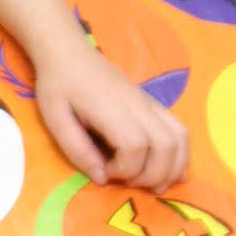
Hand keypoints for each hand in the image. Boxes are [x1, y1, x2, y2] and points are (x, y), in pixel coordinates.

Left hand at [31, 41, 188, 193]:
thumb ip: (77, 150)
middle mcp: (137, 104)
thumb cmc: (58, 85)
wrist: (68, 52)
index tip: (105, 171)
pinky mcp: (153, 104)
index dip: (125, 168)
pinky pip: (179, 130)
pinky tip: (168, 172)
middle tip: (128, 182)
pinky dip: (180, 155)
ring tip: (151, 184)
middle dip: (152, 175)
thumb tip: (102, 180)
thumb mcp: (55, 118)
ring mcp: (149, 102)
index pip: (135, 144)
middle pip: (165, 145)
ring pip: (180, 138)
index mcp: (109, 106)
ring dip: (171, 168)